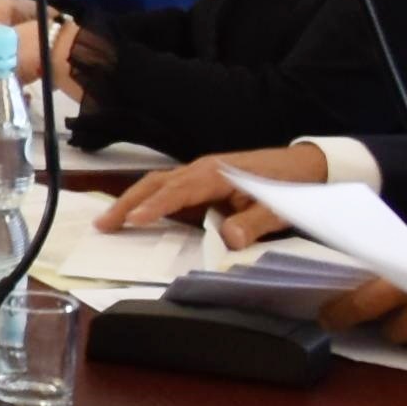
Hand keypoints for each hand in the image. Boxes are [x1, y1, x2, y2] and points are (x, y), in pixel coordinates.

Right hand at [101, 144, 324, 246]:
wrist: (304, 165)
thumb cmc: (289, 186)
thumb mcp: (277, 209)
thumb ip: (253, 224)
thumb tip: (229, 240)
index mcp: (216, 174)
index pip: (177, 191)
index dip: (153, 207)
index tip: (131, 221)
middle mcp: (202, 168)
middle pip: (155, 183)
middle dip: (126, 203)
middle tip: (102, 224)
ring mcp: (200, 171)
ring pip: (157, 182)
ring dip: (131, 200)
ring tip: (109, 220)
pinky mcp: (202, 178)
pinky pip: (168, 186)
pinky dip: (147, 198)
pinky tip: (137, 213)